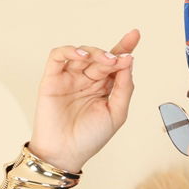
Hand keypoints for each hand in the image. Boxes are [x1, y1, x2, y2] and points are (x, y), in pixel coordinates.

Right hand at [27, 28, 140, 171]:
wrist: (66, 153)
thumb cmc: (91, 138)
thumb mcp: (116, 114)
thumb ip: (124, 88)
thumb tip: (129, 61)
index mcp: (104, 89)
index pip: (114, 63)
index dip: (124, 48)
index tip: (135, 35)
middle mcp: (87, 80)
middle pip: (101, 57)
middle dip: (111, 56)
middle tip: (118, 60)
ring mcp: (70, 78)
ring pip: (82, 53)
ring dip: (95, 53)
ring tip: (105, 61)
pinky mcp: (52, 78)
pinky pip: (58, 56)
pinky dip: (70, 51)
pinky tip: (82, 56)